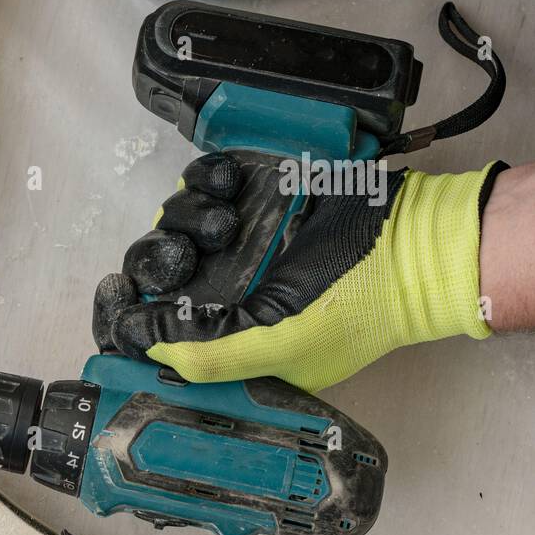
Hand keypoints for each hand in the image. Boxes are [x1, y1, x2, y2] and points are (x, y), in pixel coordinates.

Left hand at [93, 152, 501, 391]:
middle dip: (160, 257)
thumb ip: (214, 355)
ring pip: (172, 221)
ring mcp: (234, 240)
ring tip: (226, 222)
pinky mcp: (248, 196)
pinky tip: (231, 186)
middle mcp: (222, 287)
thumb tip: (148, 347)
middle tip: (187, 254)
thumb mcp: (284, 348)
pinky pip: (202, 181)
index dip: (126, 314)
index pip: (153, 328)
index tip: (120, 297)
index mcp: (223, 333)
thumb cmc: (358, 304)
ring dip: (187, 215)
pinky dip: (205, 178)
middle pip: (153, 268)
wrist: (415, 241)